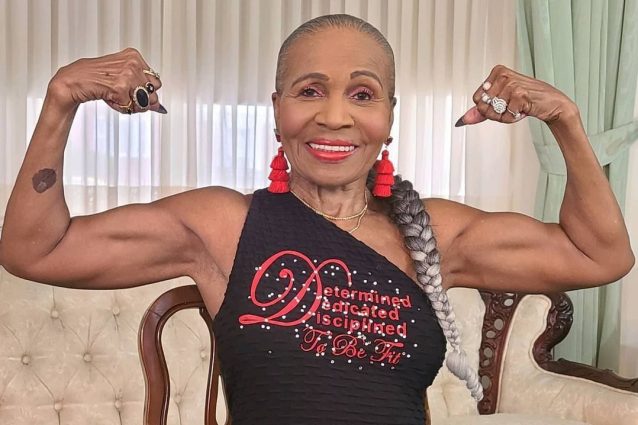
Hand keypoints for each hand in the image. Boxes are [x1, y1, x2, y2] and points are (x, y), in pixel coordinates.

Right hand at [47, 48, 165, 114]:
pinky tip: (109, 98)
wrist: (74, 81)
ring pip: (143, 102)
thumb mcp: (122, 78)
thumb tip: (158, 105)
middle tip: (124, 97)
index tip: (136, 93)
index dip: (147, 93)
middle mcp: (132, 63)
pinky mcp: (120, 87)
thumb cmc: (95, 78)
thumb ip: (142, 89)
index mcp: (134, 57)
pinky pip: (129, 107)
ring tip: (115, 96)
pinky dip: (119, 107)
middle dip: (140, 101)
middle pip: (152, 94)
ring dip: (129, 105)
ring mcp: (127, 75)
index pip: (156, 82)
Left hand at [456, 65, 576, 126]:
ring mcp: (511, 83)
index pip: (477, 99)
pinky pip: (505, 116)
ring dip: (505, 116)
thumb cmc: (526, 101)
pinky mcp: (519, 93)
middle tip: (511, 107)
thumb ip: (481, 111)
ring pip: (493, 112)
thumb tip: (463, 120)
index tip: (502, 103)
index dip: (487, 108)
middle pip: (483, 106)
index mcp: (496, 72)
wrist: (552, 103)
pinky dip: (513, 118)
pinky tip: (524, 110)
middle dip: (495, 114)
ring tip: (518, 108)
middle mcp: (502, 74)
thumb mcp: (501, 103)